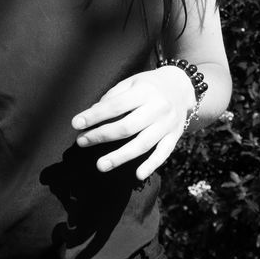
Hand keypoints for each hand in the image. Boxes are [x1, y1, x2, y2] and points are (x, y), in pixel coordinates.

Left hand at [71, 66, 195, 179]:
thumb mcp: (131, 83)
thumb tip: (92, 115)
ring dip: (120, 156)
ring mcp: (167, 124)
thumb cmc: (149, 86)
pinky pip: (163, 154)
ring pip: (143, 144)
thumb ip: (113, 97)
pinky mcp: (174, 137)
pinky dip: (151, 165)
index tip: (76, 124)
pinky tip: (137, 175)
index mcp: (144, 91)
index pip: (116, 105)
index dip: (95, 116)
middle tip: (81, 142)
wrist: (183, 88)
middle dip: (102, 136)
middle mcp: (158, 108)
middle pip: (127, 127)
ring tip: (100, 165)